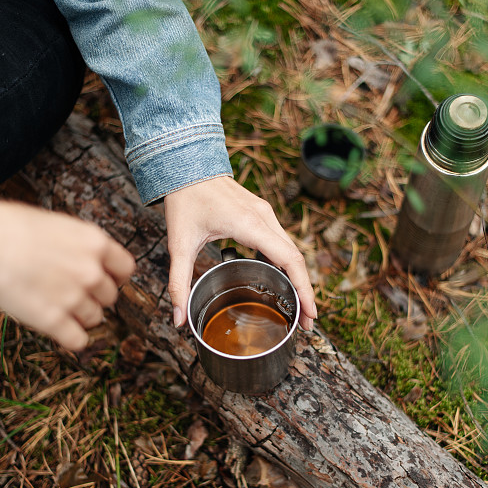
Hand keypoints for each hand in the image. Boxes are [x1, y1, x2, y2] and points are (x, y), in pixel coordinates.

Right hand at [0, 200, 134, 349]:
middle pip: (110, 296)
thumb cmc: (14, 228)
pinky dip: (72, 338)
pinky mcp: (53, 320)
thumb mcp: (60, 226)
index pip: (126, 269)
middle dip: (94, 296)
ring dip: (80, 316)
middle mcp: (90, 272)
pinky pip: (78, 340)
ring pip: (95, 318)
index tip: (105, 279)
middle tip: (73, 292)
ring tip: (60, 307)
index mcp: (96, 244)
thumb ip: (83, 247)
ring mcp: (73, 297)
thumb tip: (93, 262)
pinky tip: (61, 329)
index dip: (114, 276)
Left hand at [163, 176, 316, 329]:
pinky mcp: (262, 213)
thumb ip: (178, 282)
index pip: (289, 260)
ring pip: (292, 250)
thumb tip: (178, 317)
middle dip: (305, 292)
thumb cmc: (184, 199)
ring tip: (297, 307)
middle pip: (297, 259)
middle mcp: (265, 218)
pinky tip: (280, 282)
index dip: (304, 290)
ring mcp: (266, 214)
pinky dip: (286, 264)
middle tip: (306, 323)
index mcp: (250, 225)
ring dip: (298, 278)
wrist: (186, 164)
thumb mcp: (178, 243)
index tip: (310, 315)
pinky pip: (281, 242)